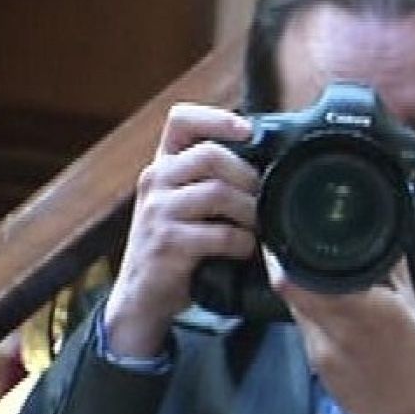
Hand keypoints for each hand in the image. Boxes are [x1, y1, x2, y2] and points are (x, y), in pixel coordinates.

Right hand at [104, 104, 258, 357]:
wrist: (144, 294)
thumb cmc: (178, 245)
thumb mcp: (189, 204)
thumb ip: (214, 179)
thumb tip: (271, 162)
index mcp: (164, 165)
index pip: (182, 120)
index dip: (217, 118)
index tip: (247, 132)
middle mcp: (155, 180)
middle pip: (212, 155)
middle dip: (248, 177)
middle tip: (262, 200)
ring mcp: (157, 211)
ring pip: (218, 192)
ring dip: (249, 212)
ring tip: (256, 228)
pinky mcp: (166, 242)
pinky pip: (220, 233)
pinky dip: (241, 243)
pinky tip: (242, 250)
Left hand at [270, 254, 414, 413]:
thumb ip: (393, 273)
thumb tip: (384, 242)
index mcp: (362, 309)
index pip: (297, 275)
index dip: (287, 254)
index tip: (289, 237)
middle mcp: (332, 330)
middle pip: (290, 289)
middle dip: (292, 268)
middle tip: (300, 251)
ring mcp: (319, 352)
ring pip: (295, 308)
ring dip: (302, 291)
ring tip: (320, 281)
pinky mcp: (316, 367)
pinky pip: (305, 330)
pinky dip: (312, 316)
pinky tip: (331, 315)